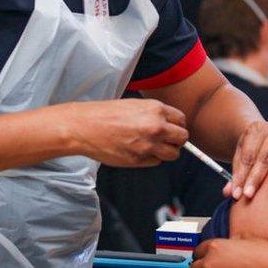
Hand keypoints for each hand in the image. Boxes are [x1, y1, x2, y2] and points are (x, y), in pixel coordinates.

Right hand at [69, 98, 188, 166]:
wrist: (85, 127)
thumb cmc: (105, 114)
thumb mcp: (135, 105)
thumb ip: (154, 114)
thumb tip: (169, 123)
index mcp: (156, 110)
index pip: (181, 120)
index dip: (177, 125)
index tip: (172, 128)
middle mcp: (156, 127)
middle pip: (182, 138)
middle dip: (176, 140)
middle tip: (166, 140)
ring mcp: (149, 145)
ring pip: (173, 154)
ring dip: (166, 152)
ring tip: (153, 147)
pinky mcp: (139, 160)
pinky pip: (156, 162)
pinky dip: (152, 159)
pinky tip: (140, 151)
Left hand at [192, 238, 267, 267]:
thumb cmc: (266, 258)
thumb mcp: (250, 239)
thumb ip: (236, 238)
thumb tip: (233, 239)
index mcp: (217, 247)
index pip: (199, 249)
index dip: (204, 251)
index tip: (206, 254)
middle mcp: (212, 262)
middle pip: (195, 264)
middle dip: (202, 263)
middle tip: (212, 264)